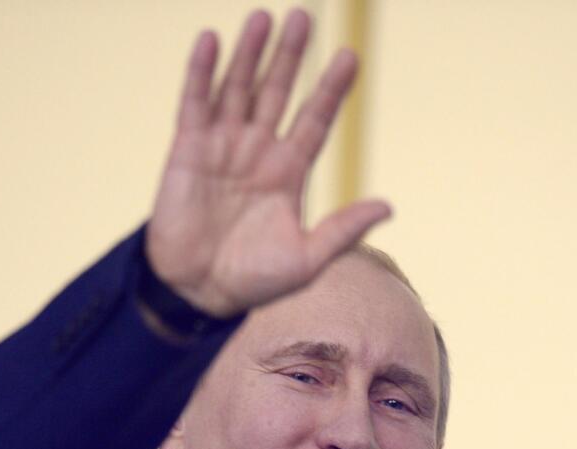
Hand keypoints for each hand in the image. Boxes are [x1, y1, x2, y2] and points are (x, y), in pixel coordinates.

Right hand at [146, 9, 390, 318]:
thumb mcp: (308, 259)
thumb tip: (388, 207)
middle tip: (303, 17)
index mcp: (289, 173)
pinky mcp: (188, 151)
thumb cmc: (255, 281)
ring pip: (239, 89)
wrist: (200, 294)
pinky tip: (211, 40)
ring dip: (250, 54)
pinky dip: (202, 72)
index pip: (315, 120)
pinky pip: (195, 104)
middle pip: (278, 92)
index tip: (350, 57)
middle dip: (290, 56)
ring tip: (264, 16)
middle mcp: (257, 151)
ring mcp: (222, 147)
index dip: (330, 89)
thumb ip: (344, 229)